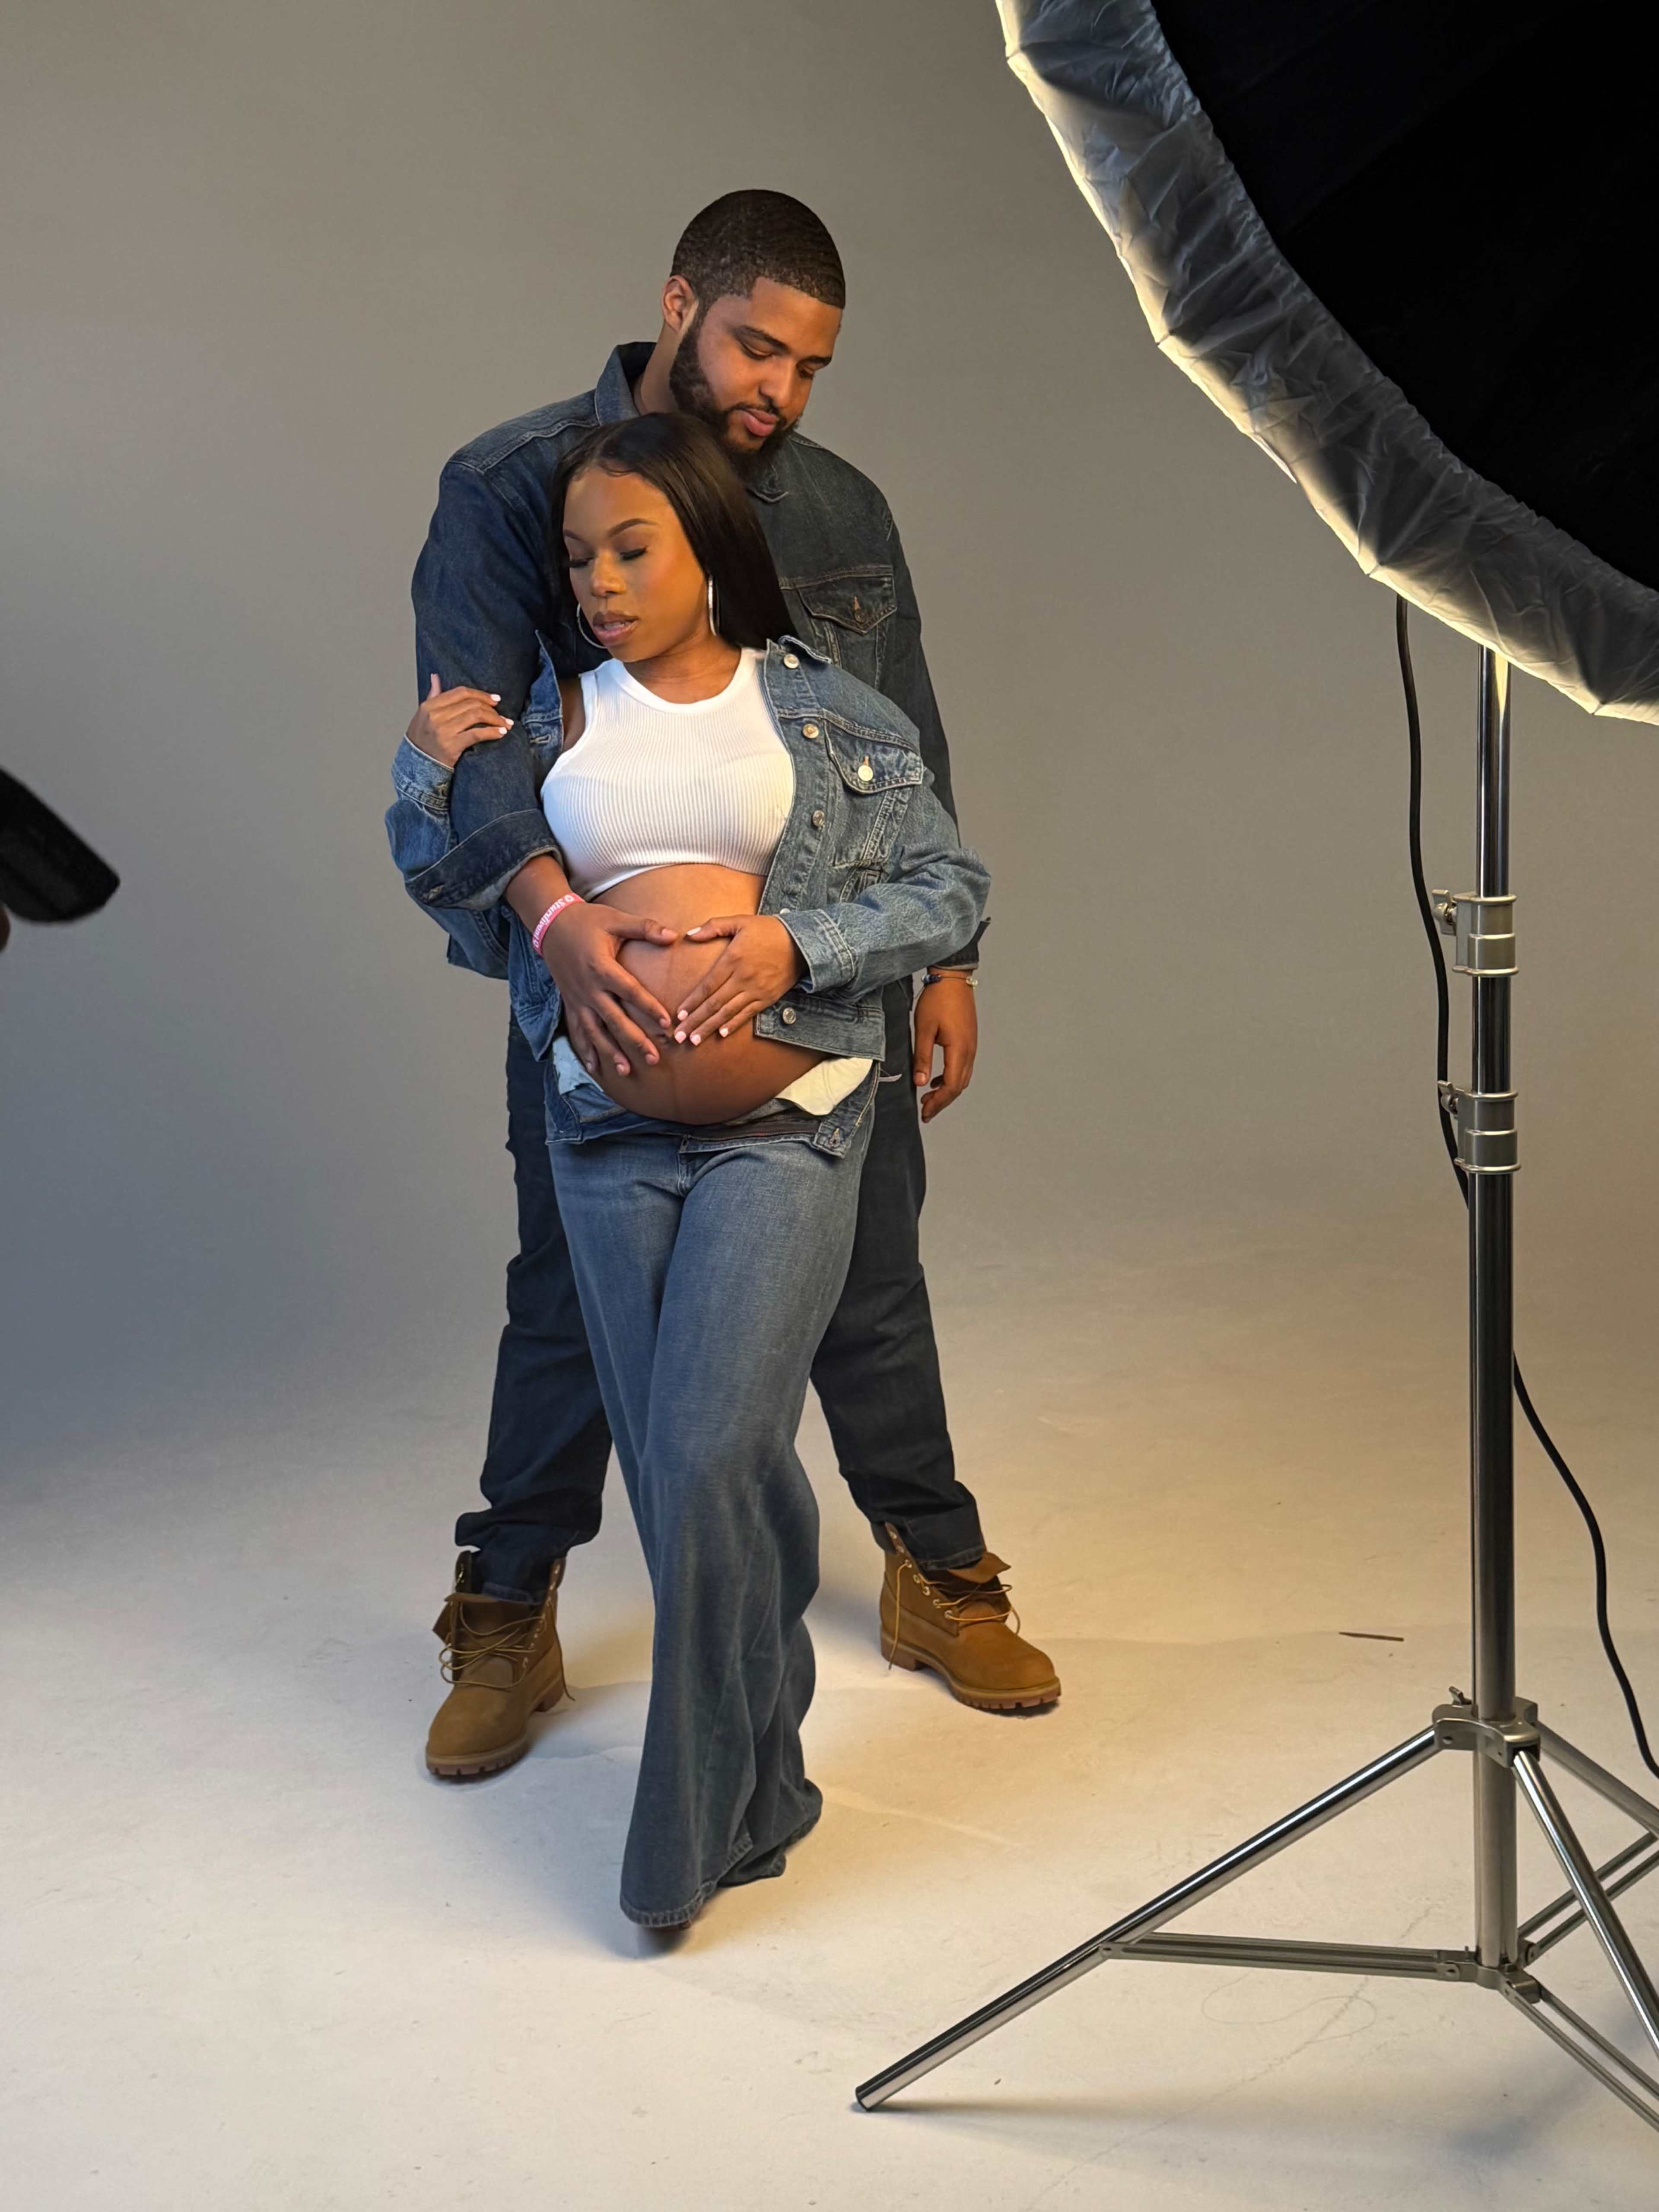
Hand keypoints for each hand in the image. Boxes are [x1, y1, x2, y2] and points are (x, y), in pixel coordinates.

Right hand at [406, 673, 512, 769]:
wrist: (417, 764)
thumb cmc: (422, 739)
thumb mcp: (423, 715)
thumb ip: (433, 695)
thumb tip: (436, 677)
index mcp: (430, 706)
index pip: (461, 692)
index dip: (481, 694)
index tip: (495, 699)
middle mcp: (436, 716)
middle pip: (471, 704)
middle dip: (492, 709)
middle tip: (503, 716)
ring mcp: (443, 730)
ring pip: (476, 716)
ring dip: (495, 720)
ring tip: (505, 725)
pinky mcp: (452, 745)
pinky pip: (477, 734)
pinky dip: (492, 732)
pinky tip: (501, 733)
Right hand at [538, 900, 679, 1078]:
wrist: (551, 924)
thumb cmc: (587, 921)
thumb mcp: (616, 920)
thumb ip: (645, 928)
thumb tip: (674, 936)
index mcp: (602, 967)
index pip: (630, 991)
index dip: (648, 1007)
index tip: (666, 1023)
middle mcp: (589, 988)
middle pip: (614, 1019)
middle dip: (634, 1041)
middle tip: (653, 1058)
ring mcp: (577, 998)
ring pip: (595, 1031)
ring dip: (610, 1052)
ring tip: (626, 1071)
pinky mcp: (570, 1003)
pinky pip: (577, 1031)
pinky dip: (585, 1050)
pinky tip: (594, 1068)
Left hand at [676, 915, 803, 1042]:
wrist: (802, 942)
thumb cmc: (768, 930)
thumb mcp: (740, 921)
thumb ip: (713, 926)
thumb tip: (689, 935)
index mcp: (732, 959)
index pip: (707, 986)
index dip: (692, 1002)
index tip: (679, 1014)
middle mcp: (742, 978)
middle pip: (714, 1004)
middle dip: (695, 1021)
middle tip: (679, 1036)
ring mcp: (756, 990)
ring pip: (728, 1013)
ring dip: (710, 1028)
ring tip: (695, 1040)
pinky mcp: (767, 998)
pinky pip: (747, 1014)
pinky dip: (734, 1025)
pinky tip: (721, 1034)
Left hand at [913, 973, 977, 1121]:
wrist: (953, 978)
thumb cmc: (937, 1000)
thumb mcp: (923, 1029)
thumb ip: (923, 1057)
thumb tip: (921, 1083)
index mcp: (959, 1050)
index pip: (951, 1086)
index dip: (938, 1103)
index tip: (925, 1113)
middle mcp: (970, 1051)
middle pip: (958, 1086)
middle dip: (942, 1102)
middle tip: (925, 1111)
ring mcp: (971, 1046)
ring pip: (962, 1078)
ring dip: (947, 1091)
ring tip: (929, 1098)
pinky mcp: (969, 1040)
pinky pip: (963, 1067)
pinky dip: (951, 1078)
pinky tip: (936, 1079)